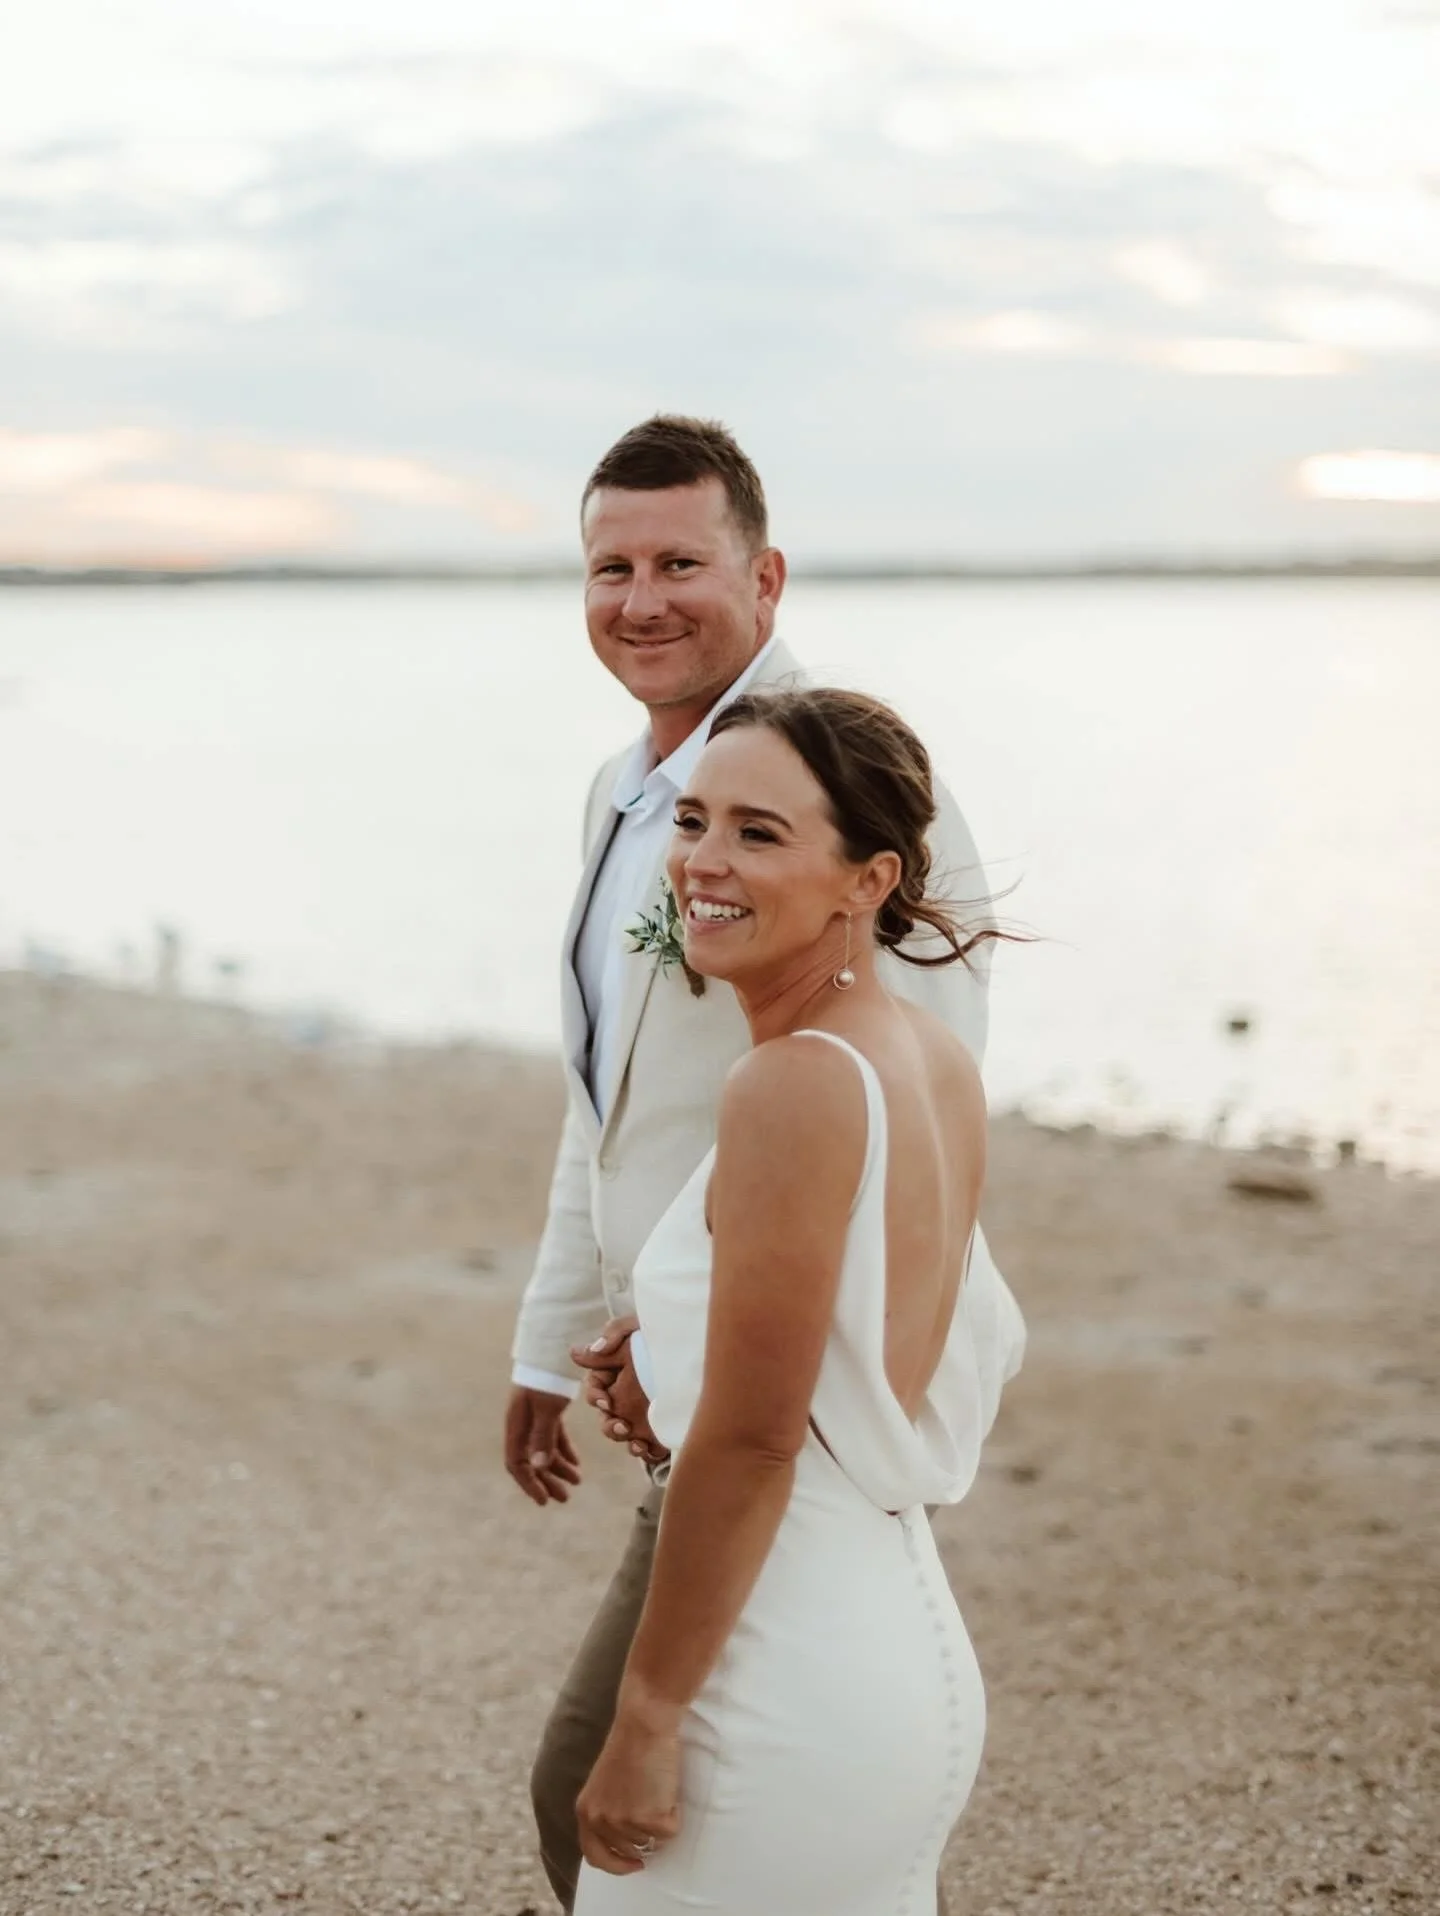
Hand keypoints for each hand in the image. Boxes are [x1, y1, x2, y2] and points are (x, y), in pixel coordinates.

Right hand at [503, 1385, 581, 1506]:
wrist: (554, 1347)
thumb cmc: (548, 1377)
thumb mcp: (547, 1407)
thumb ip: (542, 1436)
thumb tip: (538, 1466)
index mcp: (517, 1424)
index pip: (517, 1462)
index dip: (529, 1483)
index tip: (543, 1501)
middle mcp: (522, 1423)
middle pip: (532, 1459)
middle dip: (547, 1480)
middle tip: (564, 1498)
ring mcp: (535, 1416)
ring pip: (544, 1449)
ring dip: (558, 1467)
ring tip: (577, 1482)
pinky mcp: (547, 1409)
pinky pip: (553, 1436)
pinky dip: (564, 1450)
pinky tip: (576, 1463)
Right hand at [572, 1318, 669, 1467]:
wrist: (701, 1343)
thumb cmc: (668, 1331)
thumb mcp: (641, 1325)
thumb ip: (613, 1334)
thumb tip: (577, 1353)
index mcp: (617, 1370)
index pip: (595, 1388)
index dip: (595, 1396)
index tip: (604, 1401)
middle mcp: (627, 1394)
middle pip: (606, 1417)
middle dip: (609, 1426)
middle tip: (622, 1426)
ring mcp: (644, 1413)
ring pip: (624, 1435)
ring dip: (624, 1441)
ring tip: (636, 1443)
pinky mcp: (663, 1427)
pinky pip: (649, 1446)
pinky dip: (646, 1451)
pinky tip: (650, 1448)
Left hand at [576, 1709, 680, 1874]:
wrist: (644, 1723)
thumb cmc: (631, 1745)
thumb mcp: (605, 1785)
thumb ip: (608, 1812)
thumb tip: (627, 1844)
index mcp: (585, 1812)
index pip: (595, 1856)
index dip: (616, 1864)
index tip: (635, 1864)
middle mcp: (601, 1821)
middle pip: (630, 1851)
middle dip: (646, 1835)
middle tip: (655, 1808)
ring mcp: (624, 1822)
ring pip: (653, 1842)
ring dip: (661, 1820)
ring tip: (657, 1787)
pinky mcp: (650, 1818)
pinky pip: (671, 1831)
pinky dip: (675, 1813)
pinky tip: (667, 1787)